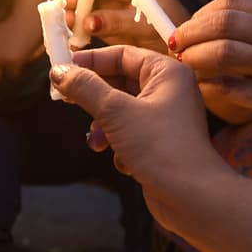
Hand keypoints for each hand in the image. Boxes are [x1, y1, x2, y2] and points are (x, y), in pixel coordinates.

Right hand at [51, 46, 230, 226]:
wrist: (192, 197)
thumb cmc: (161, 148)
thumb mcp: (116, 112)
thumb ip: (85, 88)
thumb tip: (59, 71)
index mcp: (167, 73)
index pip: (122, 54)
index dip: (90, 60)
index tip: (62, 68)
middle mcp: (170, 91)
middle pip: (120, 82)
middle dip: (95, 97)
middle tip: (66, 100)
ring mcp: (166, 119)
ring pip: (122, 111)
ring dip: (104, 125)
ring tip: (96, 141)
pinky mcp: (160, 143)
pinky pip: (131, 133)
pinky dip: (119, 144)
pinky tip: (122, 160)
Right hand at [64, 0, 189, 52]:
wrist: (184, 50)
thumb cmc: (172, 32)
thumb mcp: (146, 27)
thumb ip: (118, 22)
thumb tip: (87, 20)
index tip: (67, 4)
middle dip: (74, 6)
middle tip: (60, 21)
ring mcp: (113, 2)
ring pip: (85, 6)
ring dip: (73, 19)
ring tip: (62, 33)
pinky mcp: (107, 20)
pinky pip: (88, 22)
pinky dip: (79, 31)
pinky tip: (71, 42)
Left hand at [172, 0, 251, 150]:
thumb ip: (251, 27)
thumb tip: (196, 24)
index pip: (232, 2)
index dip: (202, 13)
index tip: (187, 27)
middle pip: (224, 22)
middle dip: (191, 33)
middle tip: (176, 45)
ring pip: (223, 52)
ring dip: (194, 58)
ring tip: (183, 65)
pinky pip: (228, 87)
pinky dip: (208, 85)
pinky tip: (201, 87)